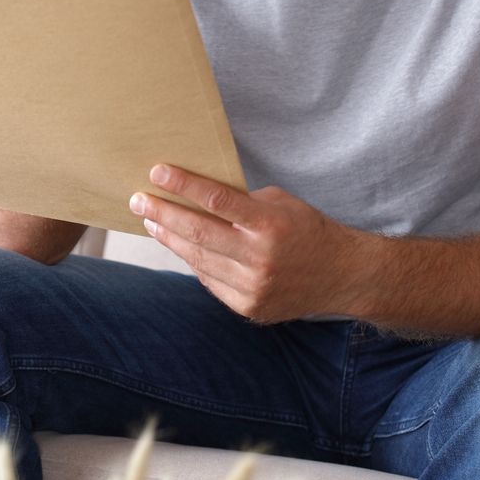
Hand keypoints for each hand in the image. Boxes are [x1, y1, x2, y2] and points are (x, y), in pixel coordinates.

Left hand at [129, 163, 360, 324]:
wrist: (341, 276)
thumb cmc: (306, 230)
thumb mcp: (279, 204)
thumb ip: (240, 202)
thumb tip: (193, 194)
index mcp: (270, 224)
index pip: (217, 199)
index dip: (183, 185)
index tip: (157, 172)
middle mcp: (260, 258)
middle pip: (198, 232)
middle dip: (163, 213)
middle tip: (138, 200)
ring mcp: (253, 287)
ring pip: (197, 259)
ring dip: (169, 238)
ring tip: (151, 221)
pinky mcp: (248, 307)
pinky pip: (210, 280)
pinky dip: (194, 261)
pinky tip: (179, 246)